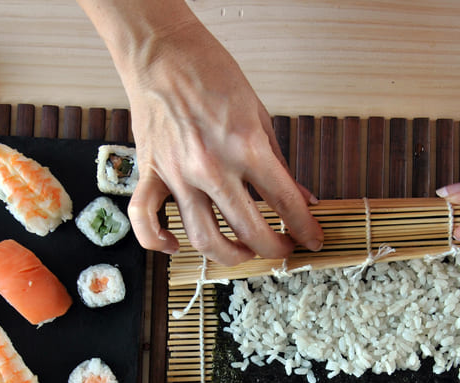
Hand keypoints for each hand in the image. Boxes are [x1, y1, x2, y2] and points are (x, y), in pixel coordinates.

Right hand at [88, 6, 322, 264]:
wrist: (161, 51)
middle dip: (273, 249)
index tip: (313, 239)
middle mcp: (212, 166)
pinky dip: (158, 241)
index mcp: (246, 146)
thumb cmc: (211, 74)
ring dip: (229, 255)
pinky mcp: (149, 173)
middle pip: (249, 230)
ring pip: (203, 238)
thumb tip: (303, 198)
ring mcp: (177, 173)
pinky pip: (146, 220)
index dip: (305, 228)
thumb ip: (279, 163)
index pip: (286, 202)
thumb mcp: (259, 115)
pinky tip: (175, 246)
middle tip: (282, 250)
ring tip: (243, 252)